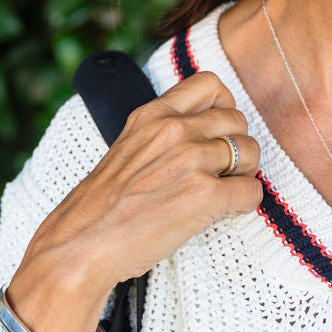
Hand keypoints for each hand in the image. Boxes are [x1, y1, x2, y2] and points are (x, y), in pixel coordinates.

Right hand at [6, 71, 261, 331]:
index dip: (224, 107)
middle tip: (221, 172)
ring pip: (251, 153)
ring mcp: (191, 160)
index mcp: (153, 115)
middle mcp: (174, 130)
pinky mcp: (205, 194)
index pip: (212, 84)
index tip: (217, 131)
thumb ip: (160, 136)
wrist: (80, 247)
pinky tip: (225, 212)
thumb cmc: (100, 209)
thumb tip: (199, 137)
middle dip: (236, 146)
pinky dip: (245, 204)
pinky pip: (252, 191)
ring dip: (243, 174)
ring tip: (223, 192)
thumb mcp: (126, 150)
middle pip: (238, 120)